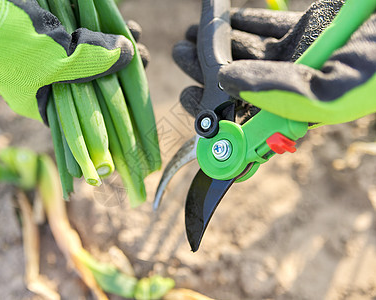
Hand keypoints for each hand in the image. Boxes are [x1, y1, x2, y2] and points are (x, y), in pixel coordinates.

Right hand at [0, 0, 133, 121]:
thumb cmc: (9, 44)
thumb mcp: (58, 60)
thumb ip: (95, 62)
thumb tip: (131, 57)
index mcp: (45, 103)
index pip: (87, 113)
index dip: (115, 104)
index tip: (137, 91)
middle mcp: (49, 83)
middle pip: (94, 81)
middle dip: (120, 69)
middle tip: (142, 58)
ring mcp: (50, 59)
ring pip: (91, 56)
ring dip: (115, 46)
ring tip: (134, 34)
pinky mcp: (51, 37)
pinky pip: (83, 37)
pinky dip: (101, 31)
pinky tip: (120, 24)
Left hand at [173, 0, 375, 125]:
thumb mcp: (333, 88)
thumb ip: (279, 91)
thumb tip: (227, 82)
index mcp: (301, 111)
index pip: (247, 118)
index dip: (216, 113)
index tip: (188, 99)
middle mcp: (296, 87)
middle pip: (241, 84)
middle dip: (205, 69)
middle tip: (177, 54)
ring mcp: (303, 57)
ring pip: (250, 53)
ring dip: (218, 42)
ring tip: (188, 34)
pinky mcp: (310, 30)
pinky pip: (270, 27)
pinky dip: (246, 21)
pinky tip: (227, 17)